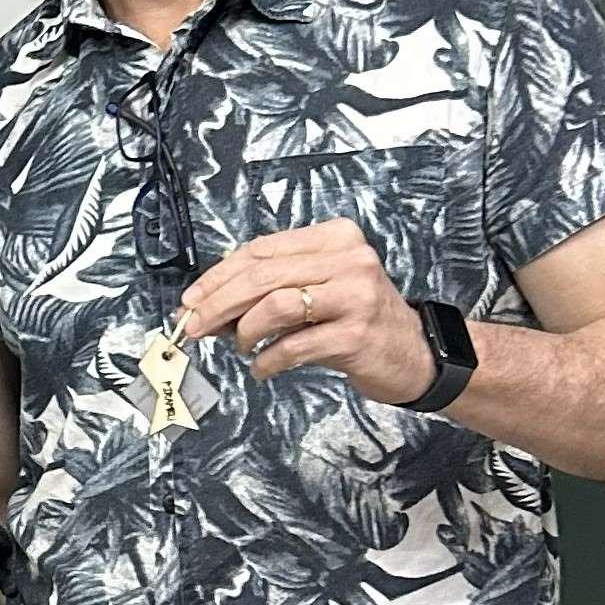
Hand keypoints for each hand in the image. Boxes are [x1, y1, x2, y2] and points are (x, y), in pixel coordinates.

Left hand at [178, 218, 434, 402]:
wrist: (414, 353)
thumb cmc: (356, 318)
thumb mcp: (317, 288)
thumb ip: (269, 287)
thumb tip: (205, 305)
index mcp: (334, 237)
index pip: (259, 251)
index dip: (217, 277)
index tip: (190, 301)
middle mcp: (349, 259)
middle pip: (261, 275)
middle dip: (217, 304)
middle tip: (193, 327)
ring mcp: (355, 295)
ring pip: (274, 305)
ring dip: (244, 331)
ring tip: (241, 347)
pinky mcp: (356, 334)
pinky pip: (293, 345)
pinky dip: (267, 359)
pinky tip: (262, 367)